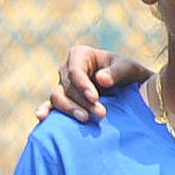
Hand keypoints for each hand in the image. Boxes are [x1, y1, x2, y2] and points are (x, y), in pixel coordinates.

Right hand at [35, 45, 151, 122]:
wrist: (132, 89)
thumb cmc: (129, 74)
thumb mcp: (129, 69)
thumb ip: (117, 72)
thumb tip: (101, 79)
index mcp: (80, 55)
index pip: (75, 71)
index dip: (83, 85)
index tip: (95, 98)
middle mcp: (67, 70)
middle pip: (68, 87)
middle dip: (83, 102)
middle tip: (101, 114)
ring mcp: (63, 86)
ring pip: (57, 98)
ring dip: (69, 109)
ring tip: (85, 119)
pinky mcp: (64, 101)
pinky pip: (51, 106)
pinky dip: (45, 111)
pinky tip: (42, 117)